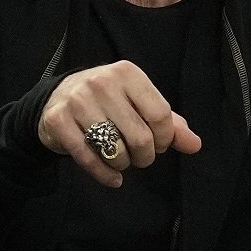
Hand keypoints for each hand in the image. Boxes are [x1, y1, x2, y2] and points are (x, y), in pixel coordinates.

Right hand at [37, 60, 200, 186]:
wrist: (57, 97)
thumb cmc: (107, 101)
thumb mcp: (139, 103)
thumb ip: (169, 123)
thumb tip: (194, 144)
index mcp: (127, 73)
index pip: (160, 115)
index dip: (165, 139)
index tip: (158, 144)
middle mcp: (101, 82)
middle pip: (140, 136)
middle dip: (144, 156)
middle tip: (139, 156)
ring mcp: (77, 101)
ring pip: (114, 150)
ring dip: (123, 164)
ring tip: (121, 159)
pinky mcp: (58, 120)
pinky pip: (88, 158)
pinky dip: (104, 174)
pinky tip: (112, 177)